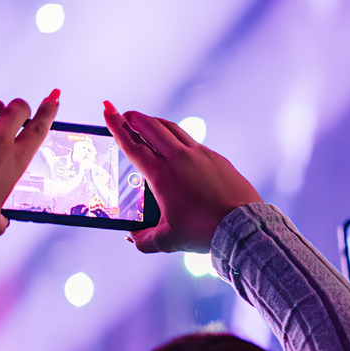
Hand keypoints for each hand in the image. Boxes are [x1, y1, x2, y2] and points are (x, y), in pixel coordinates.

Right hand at [103, 102, 261, 252]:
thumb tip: (134, 238)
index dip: (117, 126)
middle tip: (124, 114)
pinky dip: (177, 138)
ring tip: (146, 123)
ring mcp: (200, 155)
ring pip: (172, 129)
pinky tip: (176, 146)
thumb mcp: (168, 240)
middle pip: (151, 127)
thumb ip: (145, 240)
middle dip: (134, 118)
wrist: (242, 225)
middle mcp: (179, 158)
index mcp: (162, 174)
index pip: (133, 145)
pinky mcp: (217, 159)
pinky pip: (192, 142)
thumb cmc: (204, 231)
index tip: (108, 110)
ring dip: (156, 123)